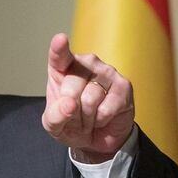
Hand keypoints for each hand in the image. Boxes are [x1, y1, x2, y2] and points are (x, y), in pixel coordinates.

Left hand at [42, 33, 133, 162]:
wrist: (97, 138)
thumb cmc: (72, 123)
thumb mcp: (54, 124)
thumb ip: (55, 115)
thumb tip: (69, 104)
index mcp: (64, 68)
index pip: (59, 56)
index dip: (59, 48)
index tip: (60, 40)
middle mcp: (86, 64)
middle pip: (71, 87)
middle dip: (71, 110)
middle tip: (75, 115)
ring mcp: (106, 72)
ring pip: (90, 99)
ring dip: (87, 117)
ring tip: (89, 117)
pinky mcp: (123, 86)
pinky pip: (106, 109)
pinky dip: (101, 120)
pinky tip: (103, 117)